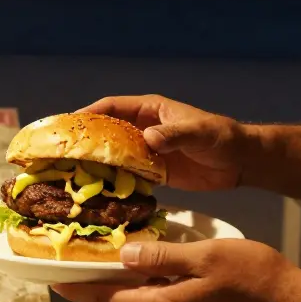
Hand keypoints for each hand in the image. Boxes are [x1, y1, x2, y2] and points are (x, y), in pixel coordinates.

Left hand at [51, 238, 296, 301]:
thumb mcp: (205, 256)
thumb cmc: (253, 278)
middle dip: (96, 281)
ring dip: (123, 282)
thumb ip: (162, 257)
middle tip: (75, 254)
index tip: (51, 276)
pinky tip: (147, 264)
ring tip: (105, 253)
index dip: (77, 287)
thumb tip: (124, 255)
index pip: (106, 300)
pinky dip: (146, 286)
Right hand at [79, 95, 250, 190]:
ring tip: (70, 175)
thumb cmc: (220, 138)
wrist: (240, 162)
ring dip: (95, 164)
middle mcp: (143, 128)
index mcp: (150, 110)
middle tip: (60, 153)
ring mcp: (146, 151)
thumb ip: (175, 134)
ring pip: (114, 155)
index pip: (112, 107)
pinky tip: (98, 193)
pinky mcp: (153, 172)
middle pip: (107, 132)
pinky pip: (128, 176)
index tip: (68, 124)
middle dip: (85, 140)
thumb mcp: (199, 133)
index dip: (89, 114)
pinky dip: (114, 183)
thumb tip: (149, 139)